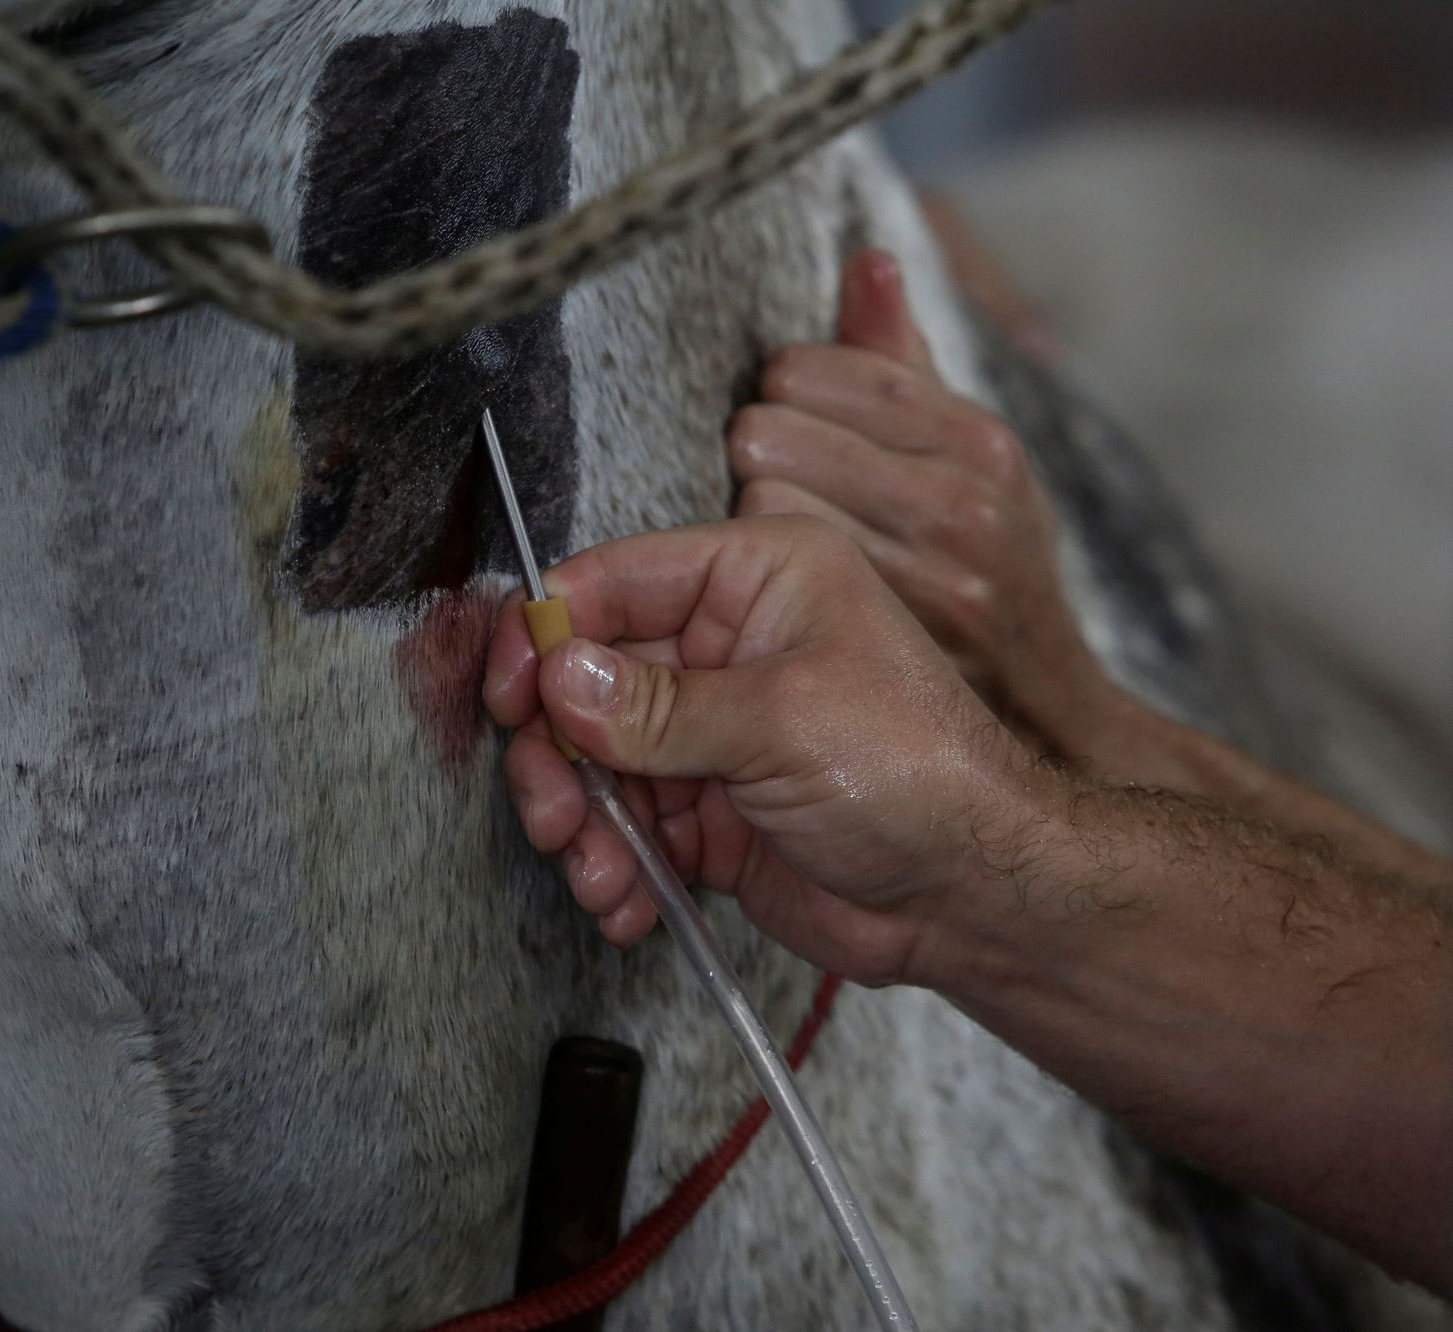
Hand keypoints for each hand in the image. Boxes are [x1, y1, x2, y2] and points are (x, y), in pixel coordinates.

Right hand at [483, 517, 1046, 983]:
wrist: (975, 897)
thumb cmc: (918, 774)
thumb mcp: (781, 719)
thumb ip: (657, 705)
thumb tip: (557, 676)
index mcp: (754, 578)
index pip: (613, 581)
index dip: (547, 635)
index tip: (509, 697)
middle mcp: (726, 643)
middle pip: (585, 681)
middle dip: (559, 756)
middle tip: (554, 814)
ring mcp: (712, 730)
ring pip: (594, 763)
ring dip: (582, 825)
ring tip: (600, 875)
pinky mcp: (708, 808)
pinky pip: (626, 827)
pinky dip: (614, 868)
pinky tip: (628, 903)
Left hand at [729, 249, 1119, 757]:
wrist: (1045, 712)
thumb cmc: (988, 569)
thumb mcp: (970, 459)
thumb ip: (902, 360)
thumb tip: (868, 258)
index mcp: (979, 439)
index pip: (814, 371)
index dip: (782, 394)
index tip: (789, 417)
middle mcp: (959, 501)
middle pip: (770, 431)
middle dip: (760, 453)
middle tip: (777, 484)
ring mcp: (925, 572)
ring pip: (761, 503)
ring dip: (754, 519)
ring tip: (781, 538)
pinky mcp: (887, 636)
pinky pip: (767, 578)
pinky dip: (756, 580)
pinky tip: (777, 588)